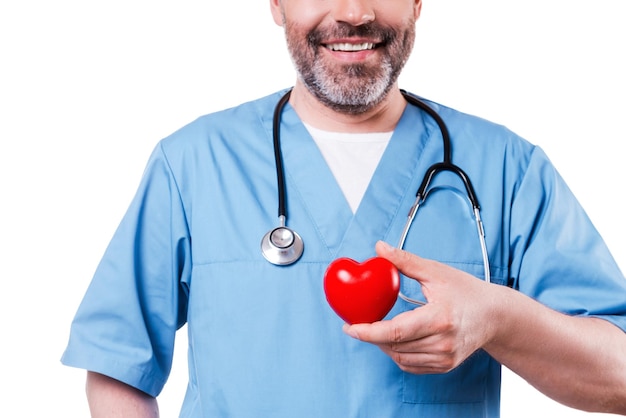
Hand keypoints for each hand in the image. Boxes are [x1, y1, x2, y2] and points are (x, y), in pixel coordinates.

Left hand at [343, 241, 496, 373]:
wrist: (495, 315)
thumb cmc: (466, 290)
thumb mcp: (436, 272)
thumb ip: (405, 261)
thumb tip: (379, 248)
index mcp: (440, 319)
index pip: (396, 332)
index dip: (369, 332)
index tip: (349, 327)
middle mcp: (443, 343)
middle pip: (395, 346)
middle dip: (372, 336)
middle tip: (359, 323)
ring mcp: (445, 358)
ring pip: (400, 358)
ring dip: (383, 345)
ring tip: (377, 329)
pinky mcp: (445, 366)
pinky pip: (411, 365)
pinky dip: (397, 354)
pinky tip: (394, 339)